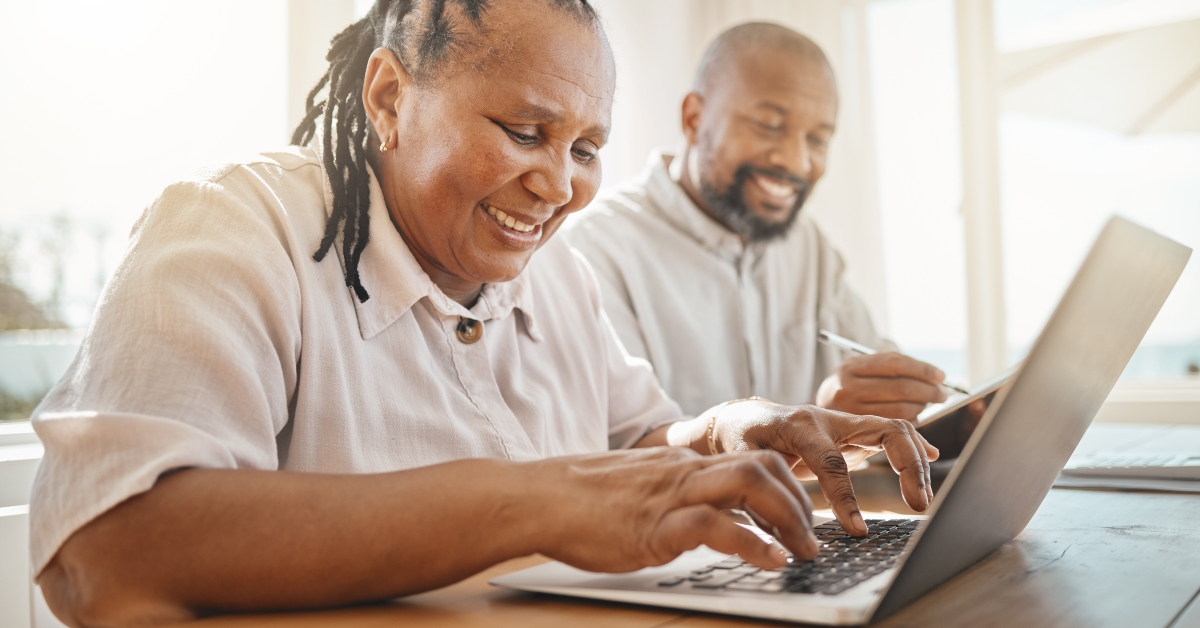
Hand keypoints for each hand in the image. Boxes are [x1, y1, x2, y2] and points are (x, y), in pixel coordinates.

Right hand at [528, 448, 820, 571]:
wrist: (539, 497)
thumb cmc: (580, 500)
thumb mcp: (638, 490)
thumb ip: (671, 496)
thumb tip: (698, 518)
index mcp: (682, 463)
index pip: (750, 460)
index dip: (786, 487)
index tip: (801, 517)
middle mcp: (685, 471)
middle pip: (763, 465)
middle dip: (798, 502)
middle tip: (812, 539)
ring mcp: (672, 494)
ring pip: (749, 482)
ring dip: (787, 518)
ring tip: (801, 550)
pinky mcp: (657, 523)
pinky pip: (716, 525)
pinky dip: (752, 543)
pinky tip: (770, 561)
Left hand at [714, 400, 938, 535]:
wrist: (743, 415)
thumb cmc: (741, 439)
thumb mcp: (742, 461)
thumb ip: (761, 491)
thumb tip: (782, 533)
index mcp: (800, 426)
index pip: (831, 462)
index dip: (847, 498)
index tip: (858, 531)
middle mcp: (829, 418)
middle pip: (884, 431)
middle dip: (906, 467)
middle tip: (918, 506)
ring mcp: (845, 421)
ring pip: (895, 428)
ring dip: (915, 461)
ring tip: (922, 499)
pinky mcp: (854, 430)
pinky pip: (891, 431)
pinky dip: (913, 445)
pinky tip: (932, 458)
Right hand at [816, 352, 947, 420]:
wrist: (812, 422)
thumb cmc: (848, 396)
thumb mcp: (862, 378)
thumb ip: (893, 376)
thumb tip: (936, 379)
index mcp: (850, 367)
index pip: (894, 363)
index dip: (922, 369)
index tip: (939, 376)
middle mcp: (846, 387)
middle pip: (900, 387)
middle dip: (928, 390)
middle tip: (942, 394)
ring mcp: (849, 411)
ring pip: (900, 408)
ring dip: (921, 406)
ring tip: (927, 404)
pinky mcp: (856, 432)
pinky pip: (893, 425)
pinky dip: (910, 420)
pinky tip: (913, 416)